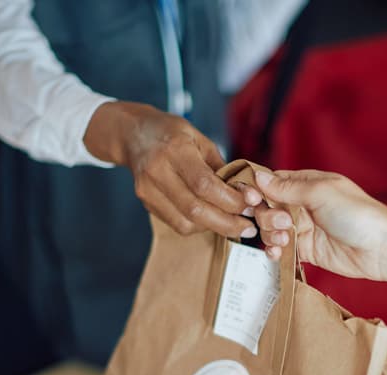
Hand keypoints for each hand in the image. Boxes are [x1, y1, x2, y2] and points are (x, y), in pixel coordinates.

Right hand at [84, 101, 259, 238]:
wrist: (134, 134)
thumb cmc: (172, 134)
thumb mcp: (201, 140)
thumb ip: (222, 168)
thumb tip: (248, 195)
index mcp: (175, 150)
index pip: (205, 184)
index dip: (231, 200)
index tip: (252, 205)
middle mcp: (158, 171)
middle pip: (195, 210)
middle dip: (227, 223)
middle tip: (249, 226)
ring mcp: (148, 189)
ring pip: (186, 222)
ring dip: (215, 227)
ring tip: (234, 223)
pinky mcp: (146, 202)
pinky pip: (177, 224)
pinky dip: (199, 226)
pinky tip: (212, 219)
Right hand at [254, 170, 386, 307]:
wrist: (381, 248)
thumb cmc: (358, 214)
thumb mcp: (320, 193)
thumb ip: (288, 188)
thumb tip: (259, 178)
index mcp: (307, 184)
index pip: (272, 182)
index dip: (257, 190)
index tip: (252, 199)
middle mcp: (302, 204)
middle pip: (267, 207)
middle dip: (267, 216)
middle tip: (283, 223)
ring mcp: (304, 228)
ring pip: (271, 229)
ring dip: (270, 234)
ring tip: (285, 239)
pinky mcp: (306, 250)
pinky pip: (281, 248)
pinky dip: (275, 250)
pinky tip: (279, 253)